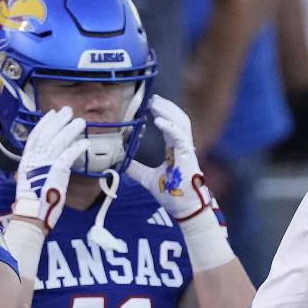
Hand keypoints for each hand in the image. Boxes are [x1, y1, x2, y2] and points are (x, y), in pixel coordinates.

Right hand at [14, 107, 89, 229]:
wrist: (33, 212)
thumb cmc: (34, 199)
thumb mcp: (30, 179)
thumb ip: (37, 167)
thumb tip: (43, 159)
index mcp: (27, 159)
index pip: (35, 136)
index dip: (45, 123)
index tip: (53, 113)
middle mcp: (34, 159)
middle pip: (48, 134)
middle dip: (59, 121)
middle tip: (69, 111)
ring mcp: (45, 164)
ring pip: (59, 141)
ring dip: (71, 130)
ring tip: (81, 122)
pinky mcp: (57, 171)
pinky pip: (68, 155)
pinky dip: (77, 147)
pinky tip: (86, 142)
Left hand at [126, 95, 211, 220]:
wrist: (184, 208)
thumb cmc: (172, 195)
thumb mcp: (147, 178)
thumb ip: (135, 168)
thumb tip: (119, 161)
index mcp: (176, 150)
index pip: (172, 126)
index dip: (162, 114)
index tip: (150, 106)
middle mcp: (183, 147)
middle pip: (179, 119)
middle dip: (167, 107)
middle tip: (153, 99)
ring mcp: (187, 150)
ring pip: (182, 123)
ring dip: (168, 111)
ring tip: (155, 104)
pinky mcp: (188, 155)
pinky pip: (180, 137)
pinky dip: (170, 127)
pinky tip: (159, 121)